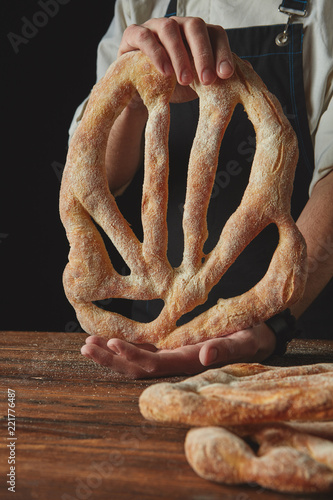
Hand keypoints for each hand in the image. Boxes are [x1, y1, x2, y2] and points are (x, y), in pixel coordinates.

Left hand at [81, 323, 275, 378]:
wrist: (256, 337)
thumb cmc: (252, 337)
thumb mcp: (244, 341)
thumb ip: (225, 348)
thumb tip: (205, 357)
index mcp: (189, 361)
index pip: (154, 364)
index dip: (133, 356)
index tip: (112, 342)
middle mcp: (176, 363)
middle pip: (136, 367)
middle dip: (111, 358)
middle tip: (86, 346)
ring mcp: (172, 357)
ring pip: (136, 361)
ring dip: (112, 354)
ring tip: (88, 344)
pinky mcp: (172, 348)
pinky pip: (144, 351)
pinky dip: (125, 347)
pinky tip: (110, 339)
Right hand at [118, 16, 233, 102]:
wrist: (139, 95)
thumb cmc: (171, 86)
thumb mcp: (197, 84)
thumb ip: (216, 76)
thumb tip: (248, 72)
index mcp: (197, 36)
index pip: (215, 34)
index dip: (222, 52)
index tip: (226, 75)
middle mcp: (178, 26)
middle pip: (195, 26)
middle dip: (204, 54)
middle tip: (207, 80)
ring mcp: (155, 27)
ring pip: (170, 29)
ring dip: (180, 55)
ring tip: (185, 80)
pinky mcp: (133, 35)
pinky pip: (145, 36)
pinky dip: (156, 53)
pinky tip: (165, 72)